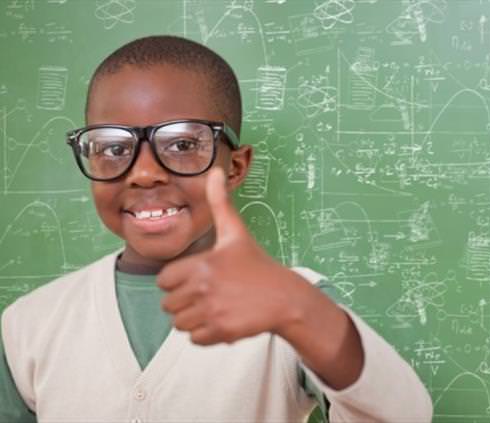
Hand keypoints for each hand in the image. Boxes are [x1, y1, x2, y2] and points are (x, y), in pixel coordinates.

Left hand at [157, 167, 311, 344]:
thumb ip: (220, 203)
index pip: (163, 281)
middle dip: (186, 302)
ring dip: (194, 319)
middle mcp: (202, 289)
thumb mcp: (236, 233)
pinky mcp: (220, 332)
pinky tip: (223, 320)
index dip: (178, 280)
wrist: (286, 298)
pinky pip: (195, 339)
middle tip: (211, 294)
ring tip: (216, 307)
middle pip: (169, 305)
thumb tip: (215, 171)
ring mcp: (211, 312)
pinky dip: (206, 334)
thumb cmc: (258, 265)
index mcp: (201, 264)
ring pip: (179, 324)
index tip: (199, 278)